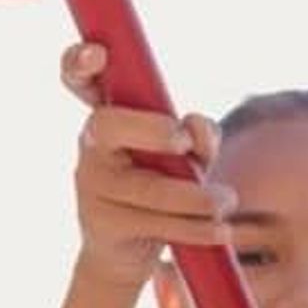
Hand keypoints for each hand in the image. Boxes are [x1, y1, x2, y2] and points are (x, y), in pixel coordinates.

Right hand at [68, 44, 232, 286]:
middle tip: (183, 143)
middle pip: (109, 125)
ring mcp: (92, 186)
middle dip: (150, 129)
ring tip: (227, 201)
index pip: (80, 80)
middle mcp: (91, 146)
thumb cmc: (159, 188)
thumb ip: (199, 135)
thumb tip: (194, 128)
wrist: (126, 253)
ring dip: (196, 196)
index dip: (80, 62)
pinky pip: (156, 223)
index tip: (99, 54)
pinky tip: (221, 231)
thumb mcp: (185, 156)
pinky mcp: (104, 224)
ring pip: (147, 187)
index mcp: (109, 117)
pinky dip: (196, 228)